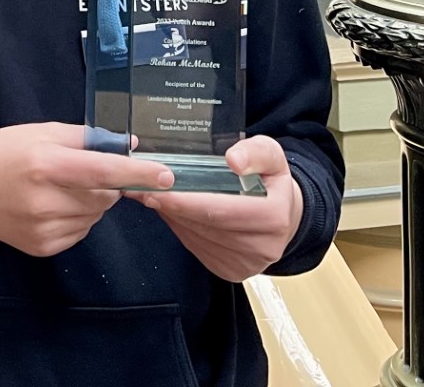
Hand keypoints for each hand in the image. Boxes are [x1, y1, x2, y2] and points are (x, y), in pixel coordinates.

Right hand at [0, 122, 173, 257]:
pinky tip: (52, 206)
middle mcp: (45, 200)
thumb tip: (128, 145)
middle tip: (80, 171)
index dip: (137, 172)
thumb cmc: (3, 151)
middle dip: (106, 183)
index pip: (102, 171)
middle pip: (103, 195)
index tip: (167, 175)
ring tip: (60, 188)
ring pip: (95, 215)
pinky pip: (80, 231)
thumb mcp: (40, 132)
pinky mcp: (43, 247)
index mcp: (45, 164)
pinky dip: (77, 218)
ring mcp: (43, 228)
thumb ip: (86, 138)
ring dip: (91, 202)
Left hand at [137, 136, 304, 281]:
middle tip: (142, 189)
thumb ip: (254, 152)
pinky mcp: (232, 271)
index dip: (186, 200)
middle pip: (206, 226)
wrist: (282, 213)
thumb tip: (234, 160)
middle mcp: (263, 247)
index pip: (221, 210)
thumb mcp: (269, 154)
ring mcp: (247, 264)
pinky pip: (196, 247)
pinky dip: (180, 228)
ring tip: (153, 196)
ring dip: (172, 217)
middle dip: (171, 207)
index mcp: (275, 217)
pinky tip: (172, 212)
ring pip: (197, 238)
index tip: (157, 189)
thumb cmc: (270, 180)